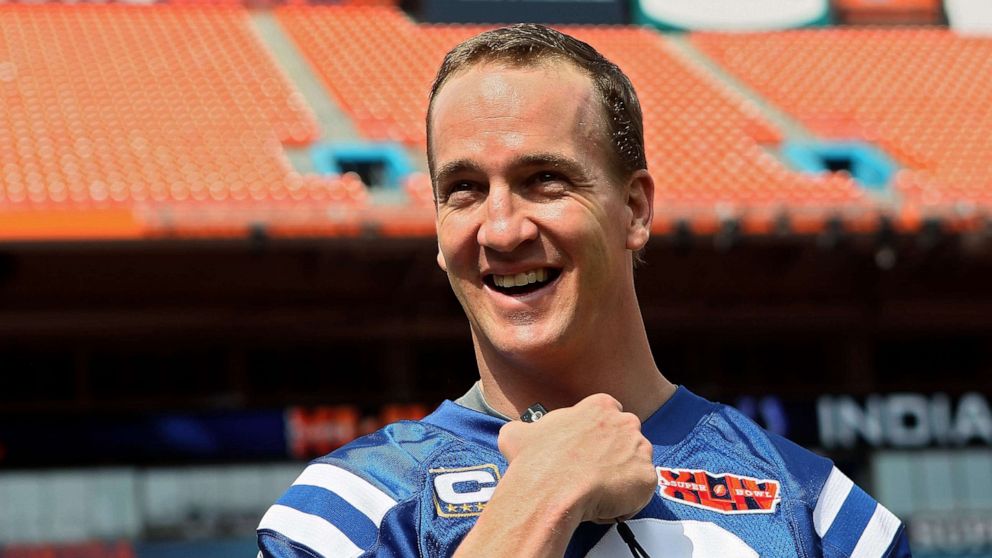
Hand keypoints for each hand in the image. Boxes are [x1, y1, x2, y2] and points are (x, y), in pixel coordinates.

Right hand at [497, 393, 656, 523]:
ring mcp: (640, 450)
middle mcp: (625, 423)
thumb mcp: (517, 434)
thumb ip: (526, 428)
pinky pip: (639, 492)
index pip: (608, 414)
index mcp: (599, 406)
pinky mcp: (646, 478)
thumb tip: (518, 433)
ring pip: (634, 465)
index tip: (586, 449)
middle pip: (626, 438)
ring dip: (619, 478)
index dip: (598, 433)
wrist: (551, 491)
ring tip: (594, 493)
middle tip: (590, 472)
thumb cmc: (536, 462)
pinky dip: (624, 502)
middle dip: (613, 454)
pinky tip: (601, 506)